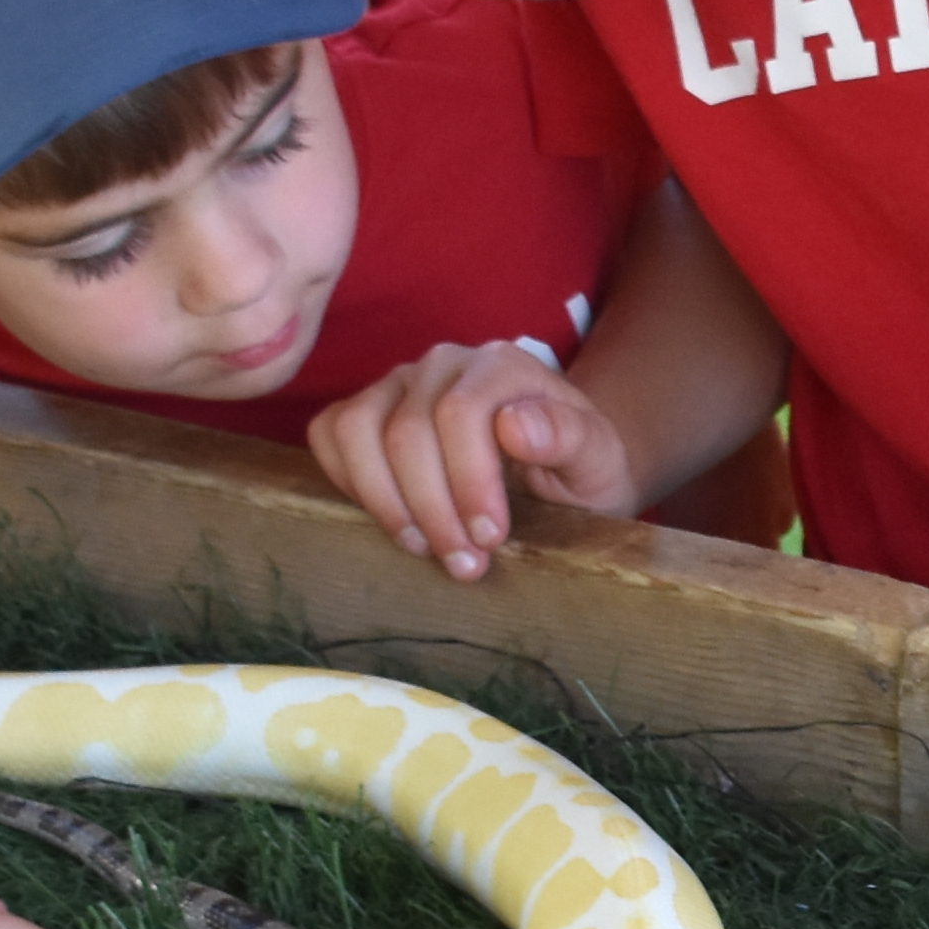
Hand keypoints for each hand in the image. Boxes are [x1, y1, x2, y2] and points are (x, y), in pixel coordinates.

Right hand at [311, 343, 637, 581]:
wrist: (562, 467)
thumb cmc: (579, 466)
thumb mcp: (598, 460)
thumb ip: (569, 437)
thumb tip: (514, 425)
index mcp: (500, 366)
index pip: (460, 413)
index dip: (468, 481)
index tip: (491, 538)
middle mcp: (443, 365)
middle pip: (407, 431)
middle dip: (432, 509)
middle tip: (465, 564)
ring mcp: (398, 384)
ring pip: (357, 430)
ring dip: (385, 502)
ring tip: (424, 548)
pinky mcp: (366, 410)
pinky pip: (330, 434)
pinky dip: (348, 483)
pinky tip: (394, 522)